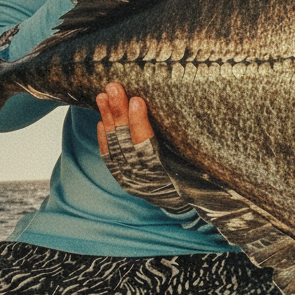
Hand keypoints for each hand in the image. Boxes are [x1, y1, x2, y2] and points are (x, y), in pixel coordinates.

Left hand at [97, 82, 190, 213]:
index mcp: (163, 170)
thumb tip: (185, 105)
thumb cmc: (193, 178)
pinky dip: (104, 139)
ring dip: (108, 119)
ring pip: (114, 145)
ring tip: (103, 96)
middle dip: (118, 112)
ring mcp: (130, 177)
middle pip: (126, 140)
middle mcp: (143, 175)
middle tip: (113, 89)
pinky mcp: (122, 178)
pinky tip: (100, 121)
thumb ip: (186, 142)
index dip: (139, 122)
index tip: (136, 100)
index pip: (146, 143)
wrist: (182, 205)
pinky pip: (108, 157)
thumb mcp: (193, 162)